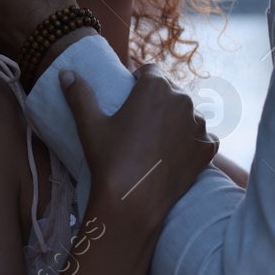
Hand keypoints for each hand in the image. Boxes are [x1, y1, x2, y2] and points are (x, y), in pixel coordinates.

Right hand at [62, 63, 217, 230]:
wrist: (133, 201)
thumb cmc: (109, 160)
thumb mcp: (90, 125)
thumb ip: (79, 95)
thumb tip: (66, 73)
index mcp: (156, 87)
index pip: (150, 72)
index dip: (140, 83)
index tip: (132, 98)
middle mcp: (183, 100)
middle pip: (171, 93)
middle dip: (160, 103)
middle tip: (143, 125)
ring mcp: (199, 124)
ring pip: (188, 115)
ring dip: (178, 122)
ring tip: (159, 141)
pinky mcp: (208, 147)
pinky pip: (203, 138)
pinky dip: (193, 144)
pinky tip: (177, 155)